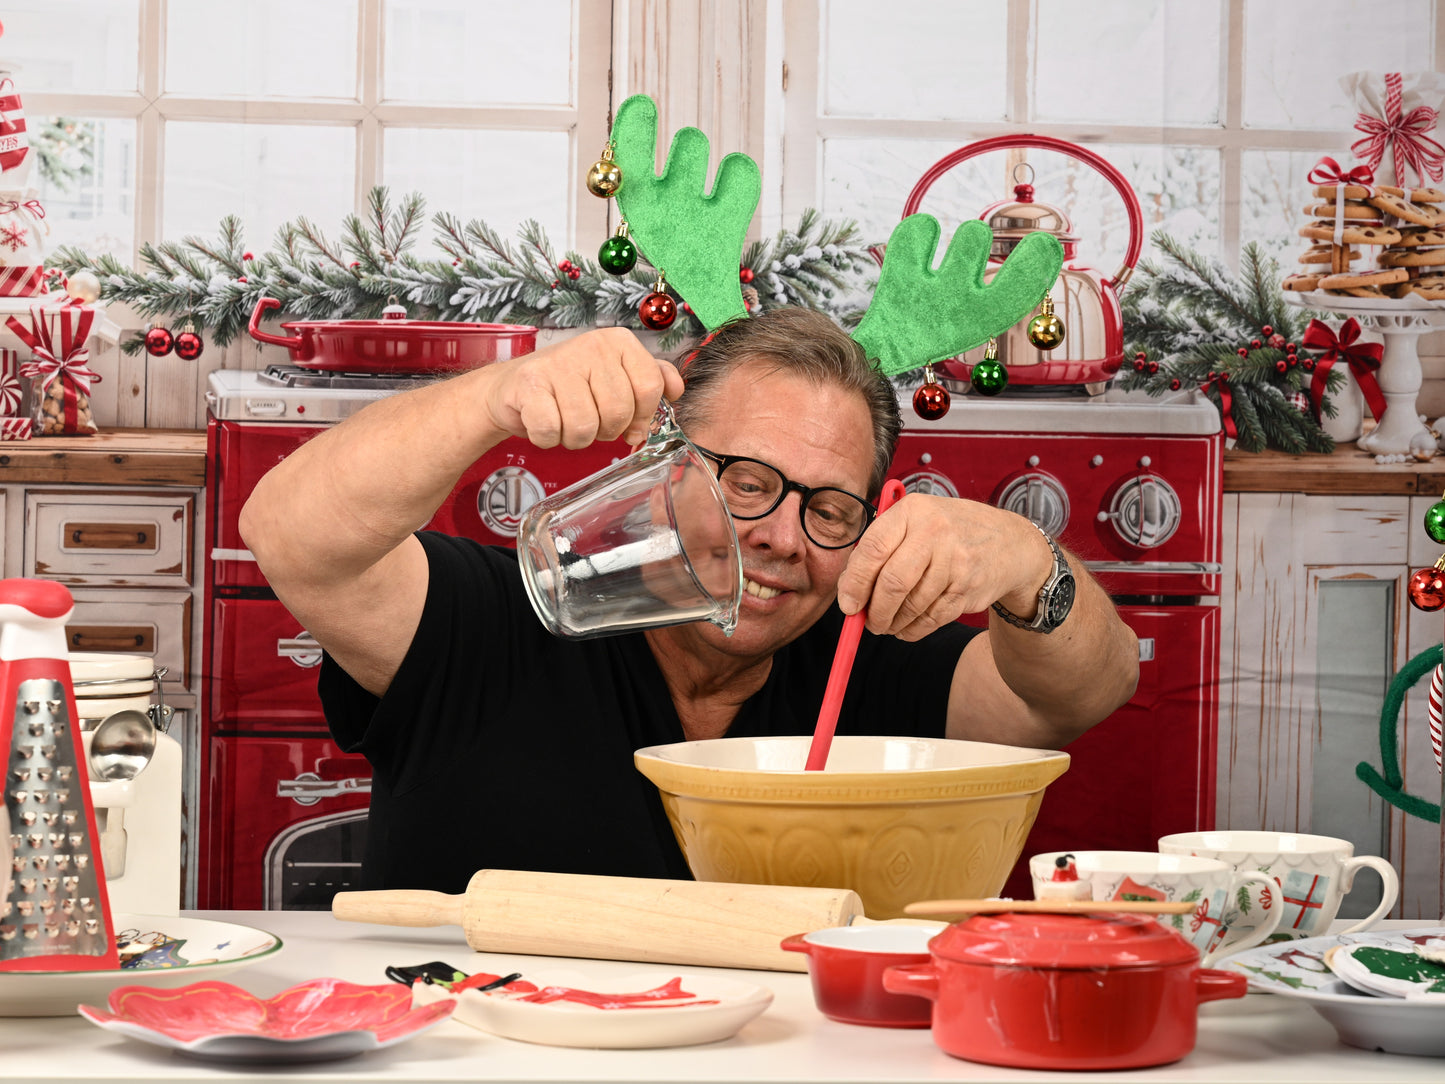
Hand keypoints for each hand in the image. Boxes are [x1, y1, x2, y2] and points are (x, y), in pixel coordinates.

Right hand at [482, 327, 684, 448]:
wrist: (513, 388)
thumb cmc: (568, 388)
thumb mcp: (615, 378)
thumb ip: (650, 381)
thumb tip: (675, 390)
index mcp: (619, 342)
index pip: (651, 386)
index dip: (643, 415)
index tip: (630, 421)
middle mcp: (592, 345)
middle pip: (619, 413)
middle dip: (606, 431)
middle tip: (590, 420)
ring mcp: (559, 362)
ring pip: (586, 428)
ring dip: (575, 438)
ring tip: (565, 421)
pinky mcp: (530, 383)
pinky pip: (551, 432)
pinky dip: (548, 439)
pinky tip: (544, 422)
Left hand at [835, 495, 1051, 639]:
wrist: (1009, 542)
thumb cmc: (947, 532)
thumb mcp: (915, 522)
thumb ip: (881, 548)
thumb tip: (848, 590)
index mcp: (912, 511)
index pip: (872, 549)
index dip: (854, 582)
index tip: (848, 604)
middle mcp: (934, 532)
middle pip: (892, 582)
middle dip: (874, 610)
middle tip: (867, 621)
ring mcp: (955, 560)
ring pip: (912, 605)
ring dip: (893, 622)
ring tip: (886, 624)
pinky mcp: (968, 587)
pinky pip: (931, 618)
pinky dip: (913, 629)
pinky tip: (905, 627)